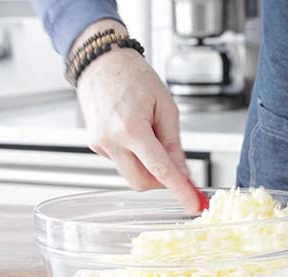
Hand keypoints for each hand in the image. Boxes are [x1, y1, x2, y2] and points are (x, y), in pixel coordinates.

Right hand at [74, 20, 199, 212]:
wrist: (101, 62)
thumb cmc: (134, 76)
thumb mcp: (165, 107)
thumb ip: (174, 144)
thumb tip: (182, 172)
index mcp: (131, 128)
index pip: (160, 169)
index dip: (179, 190)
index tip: (192, 204)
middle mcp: (111, 141)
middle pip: (141, 182)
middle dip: (160, 181)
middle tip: (174, 166)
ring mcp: (99, 145)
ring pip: (130, 174)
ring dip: (146, 166)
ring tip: (150, 135)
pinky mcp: (95, 145)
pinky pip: (120, 162)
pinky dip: (133, 156)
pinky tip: (133, 132)